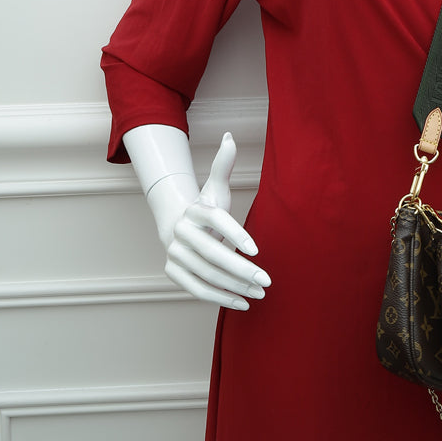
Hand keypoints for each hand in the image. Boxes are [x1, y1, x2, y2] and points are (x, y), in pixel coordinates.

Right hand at [161, 133, 270, 310]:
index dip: (236, 234)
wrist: (177, 225)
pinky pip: (197, 289)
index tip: (258, 250)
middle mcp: (182, 232)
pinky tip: (242, 303)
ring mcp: (175, 254)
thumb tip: (230, 137)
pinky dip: (220, 298)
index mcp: (195, 210)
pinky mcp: (174, 272)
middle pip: (213, 254)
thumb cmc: (206, 209)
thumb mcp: (216, 188)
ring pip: (207, 274)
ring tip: (260, 293)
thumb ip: (223, 165)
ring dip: (235, 286)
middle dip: (242, 269)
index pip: (217, 221)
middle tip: (267, 280)